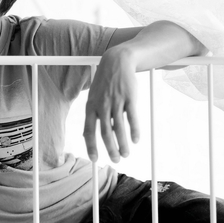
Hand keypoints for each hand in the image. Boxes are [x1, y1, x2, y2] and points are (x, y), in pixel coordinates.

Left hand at [83, 47, 139, 162]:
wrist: (116, 62)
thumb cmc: (104, 83)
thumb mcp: (93, 98)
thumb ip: (93, 116)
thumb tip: (87, 135)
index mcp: (90, 107)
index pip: (89, 131)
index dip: (91, 146)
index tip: (95, 159)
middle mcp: (102, 106)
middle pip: (105, 132)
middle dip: (110, 149)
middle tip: (115, 160)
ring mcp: (116, 102)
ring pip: (119, 128)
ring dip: (123, 144)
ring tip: (126, 154)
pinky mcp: (129, 98)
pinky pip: (132, 117)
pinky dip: (134, 130)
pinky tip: (136, 140)